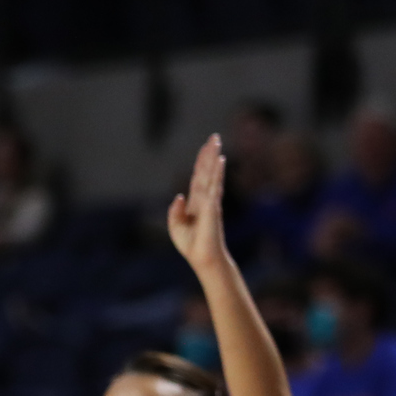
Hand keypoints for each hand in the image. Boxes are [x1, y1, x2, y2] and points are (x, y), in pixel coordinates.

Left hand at [166, 135, 229, 269]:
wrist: (201, 259)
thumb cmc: (191, 245)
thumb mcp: (176, 226)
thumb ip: (175, 211)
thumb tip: (179, 197)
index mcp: (196, 202)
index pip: (198, 177)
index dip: (201, 162)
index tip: (206, 147)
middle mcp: (205, 199)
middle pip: (207, 171)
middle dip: (210, 154)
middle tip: (215, 136)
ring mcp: (210, 202)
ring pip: (212, 175)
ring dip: (214, 158)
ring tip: (217, 143)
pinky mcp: (213, 208)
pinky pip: (214, 187)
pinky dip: (217, 174)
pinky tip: (220, 162)